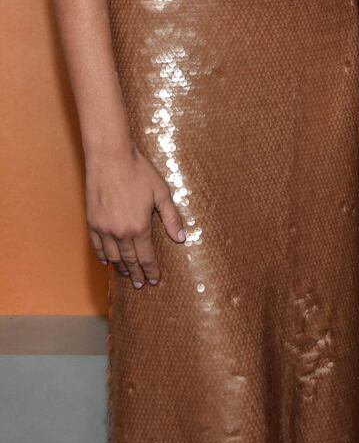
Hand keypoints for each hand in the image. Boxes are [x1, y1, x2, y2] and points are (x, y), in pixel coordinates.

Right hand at [85, 147, 185, 287]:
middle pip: (129, 260)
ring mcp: (103, 228)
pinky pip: (96, 246)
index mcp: (139, 227)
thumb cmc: (138, 171)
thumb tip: (181, 238)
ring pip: (112, 256)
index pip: (146, 257)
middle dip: (137, 274)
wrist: (111, 157)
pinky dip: (102, 256)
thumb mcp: (161, 192)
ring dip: (121, 268)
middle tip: (141, 284)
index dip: (151, 270)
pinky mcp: (92, 222)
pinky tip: (107, 261)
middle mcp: (120, 232)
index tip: (155, 280)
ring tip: (128, 275)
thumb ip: (171, 217)